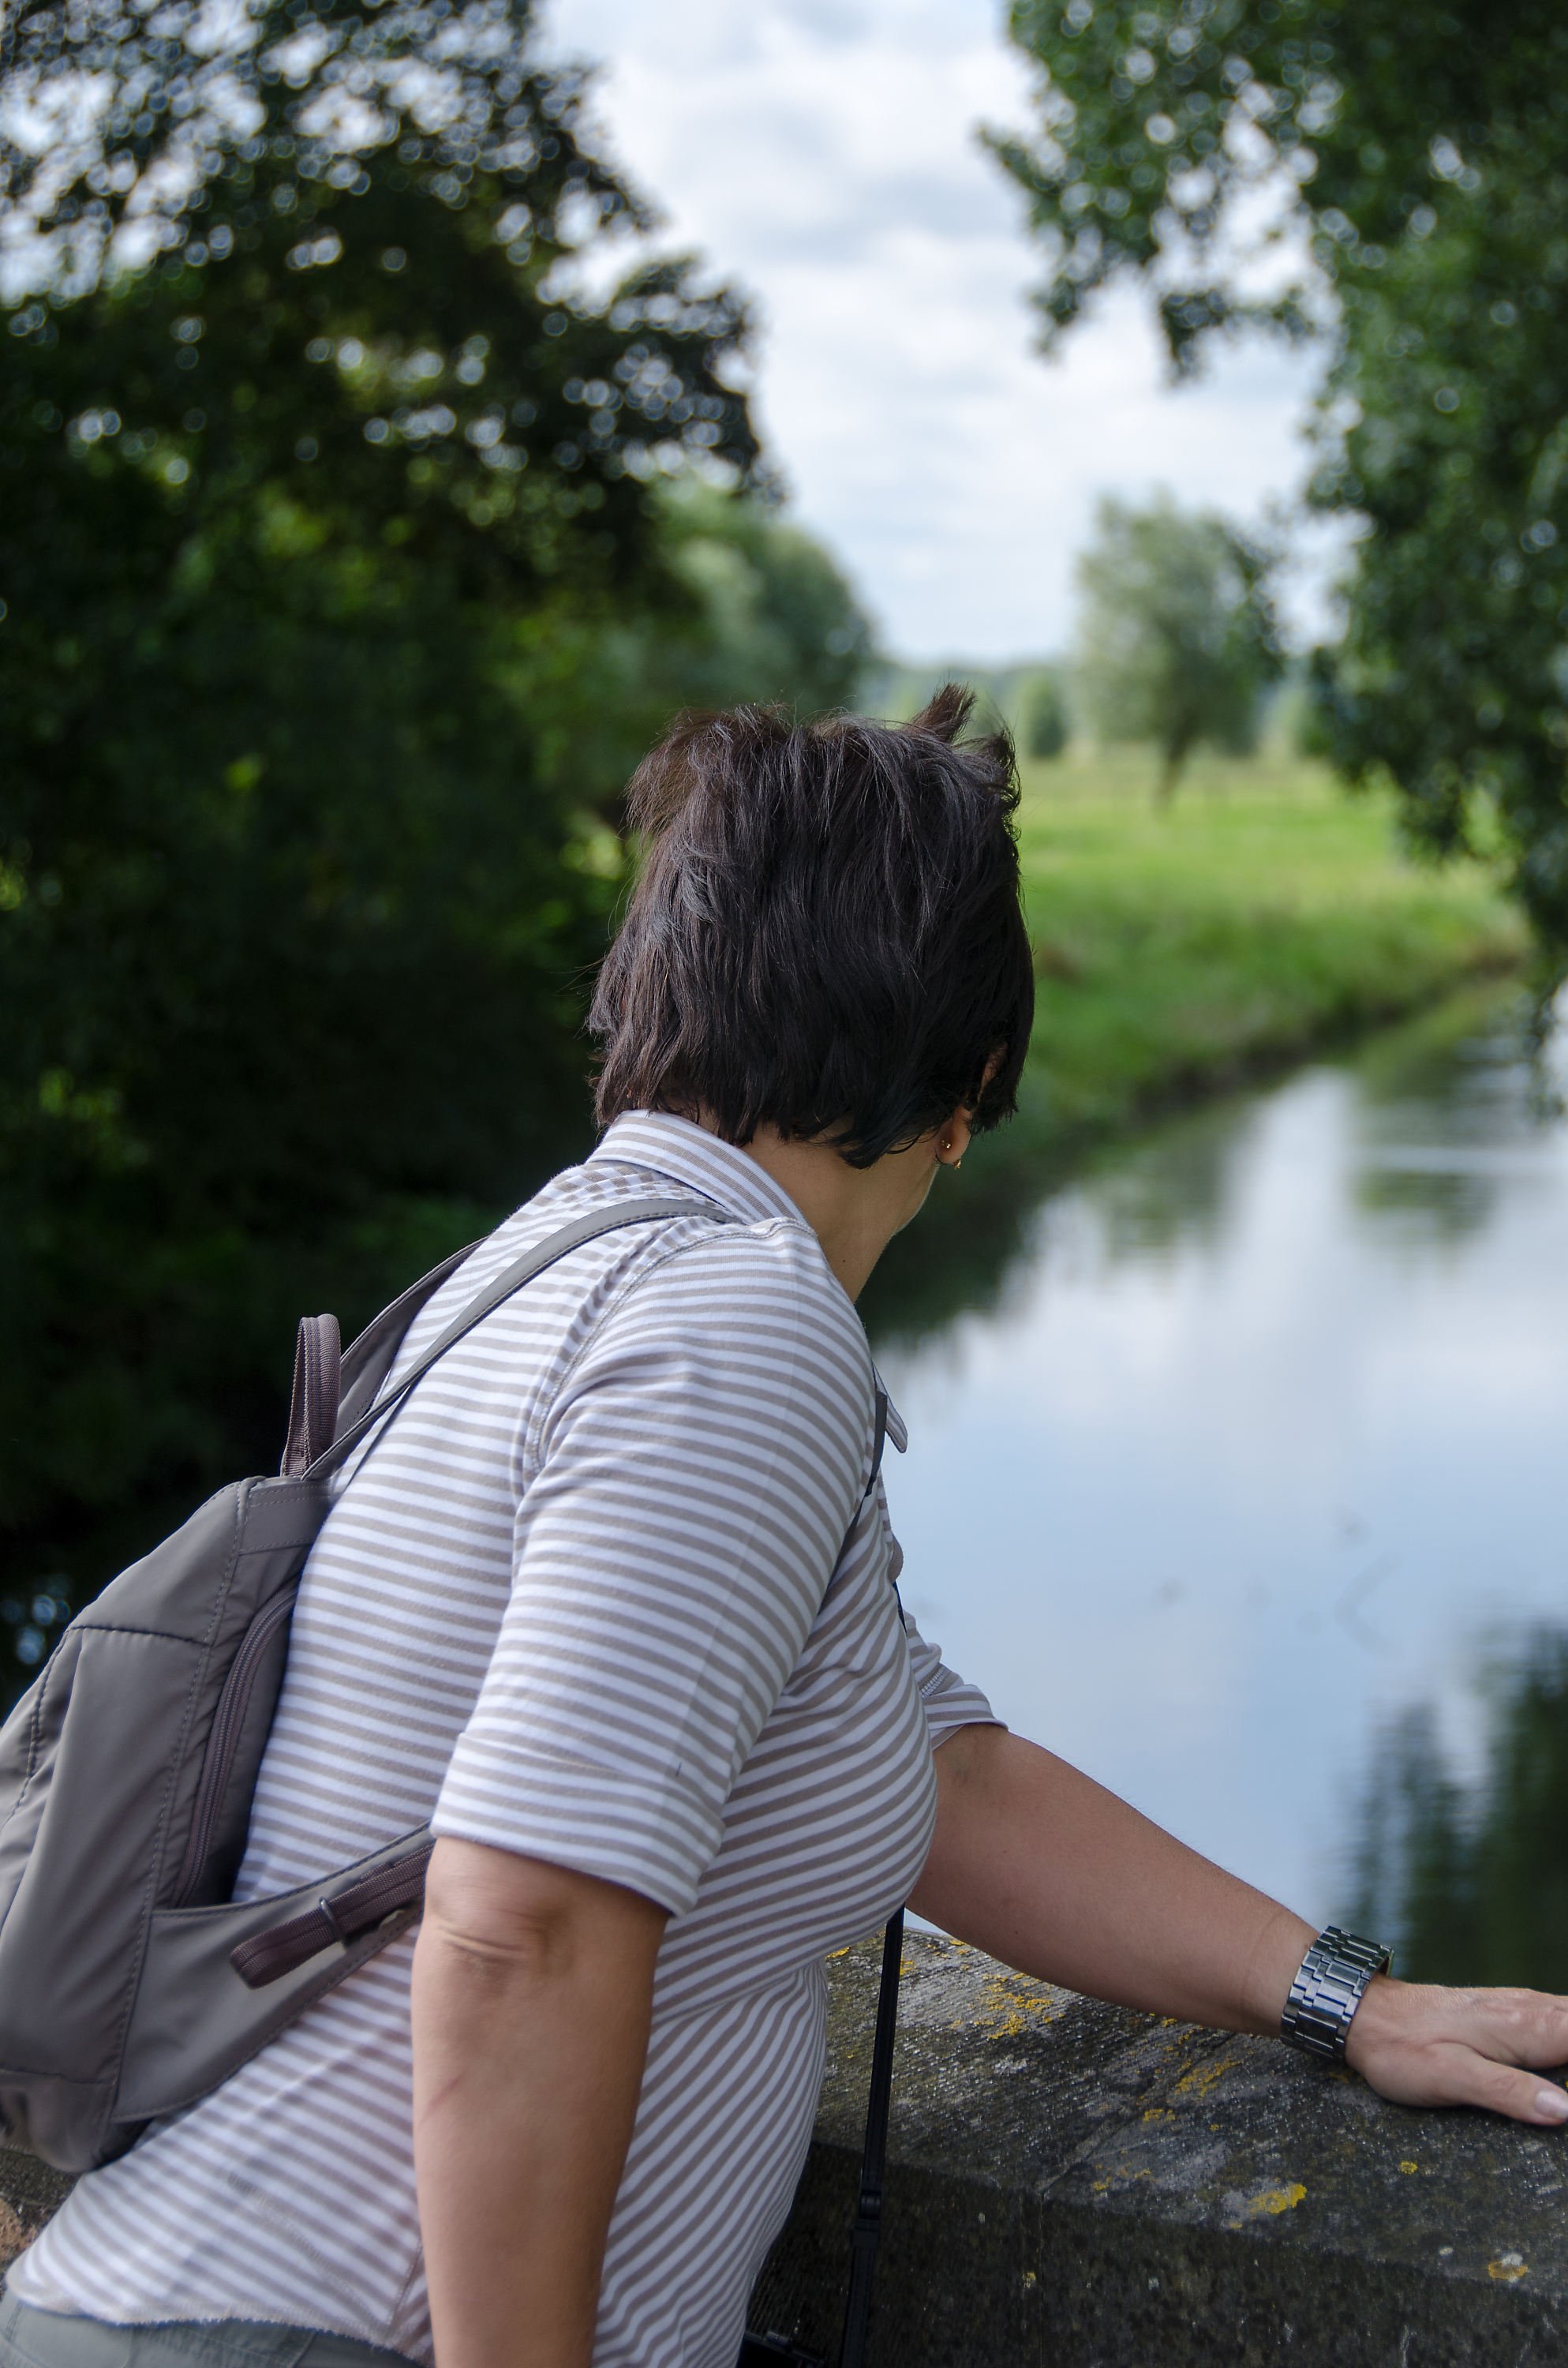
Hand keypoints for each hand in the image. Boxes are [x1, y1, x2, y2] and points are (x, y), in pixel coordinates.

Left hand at [1344, 1975, 1567, 2125]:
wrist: (1366, 2014)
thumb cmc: (1403, 2049)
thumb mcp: (1450, 2078)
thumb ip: (1509, 2093)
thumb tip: (1566, 2112)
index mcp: (1526, 2027)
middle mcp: (1532, 2010)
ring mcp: (1523, 2008)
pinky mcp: (1512, 2014)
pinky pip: (1563, 2022)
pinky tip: (1567, 2069)